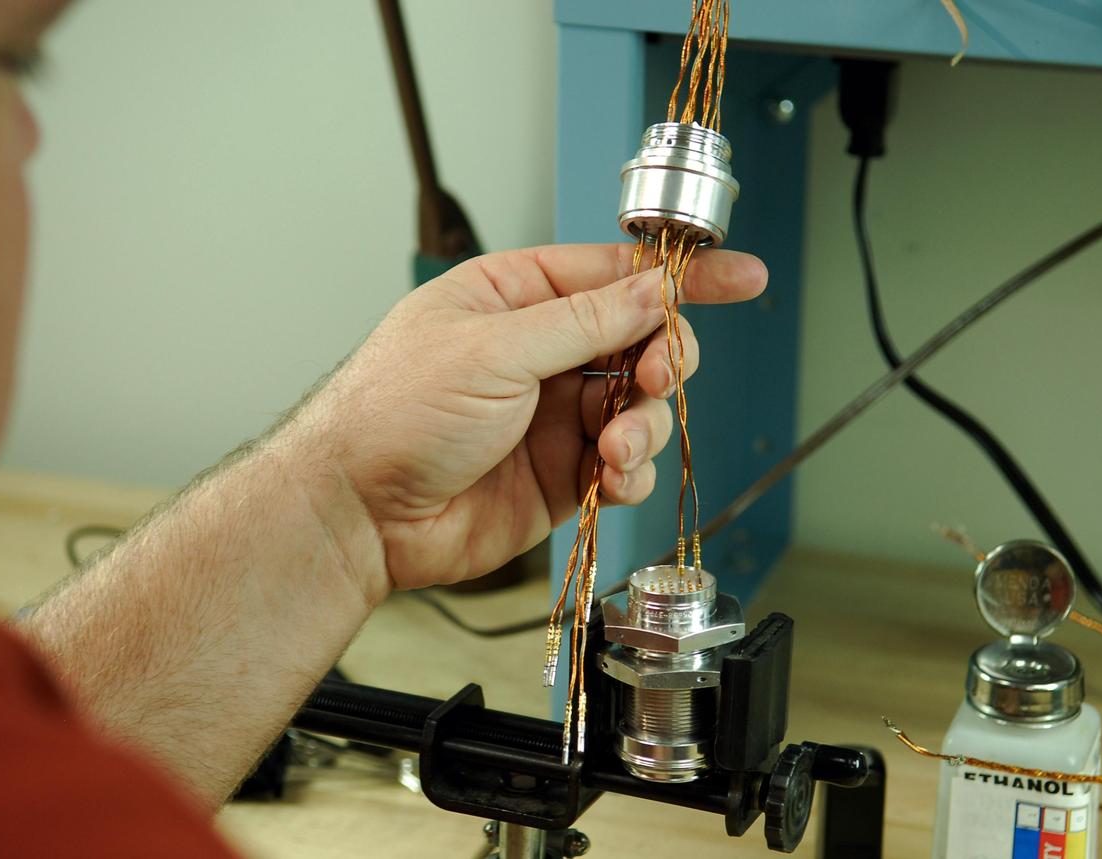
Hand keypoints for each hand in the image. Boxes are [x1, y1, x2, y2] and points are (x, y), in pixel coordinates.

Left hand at [297, 243, 766, 590]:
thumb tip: (652, 290)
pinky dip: (633, 473)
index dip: (681, 278)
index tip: (741, 277)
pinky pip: (626, 466)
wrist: (359, 513)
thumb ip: (584, 322)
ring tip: (615, 447)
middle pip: (640, 342)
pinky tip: (613, 479)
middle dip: (661, 361)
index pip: (616, 276)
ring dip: (645, 425)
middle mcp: (541, 353)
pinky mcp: (562, 474)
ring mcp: (553, 415)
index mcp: (516, 298)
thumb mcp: (494, 349)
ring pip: (641, 408)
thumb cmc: (395, 413)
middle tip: (652, 378)